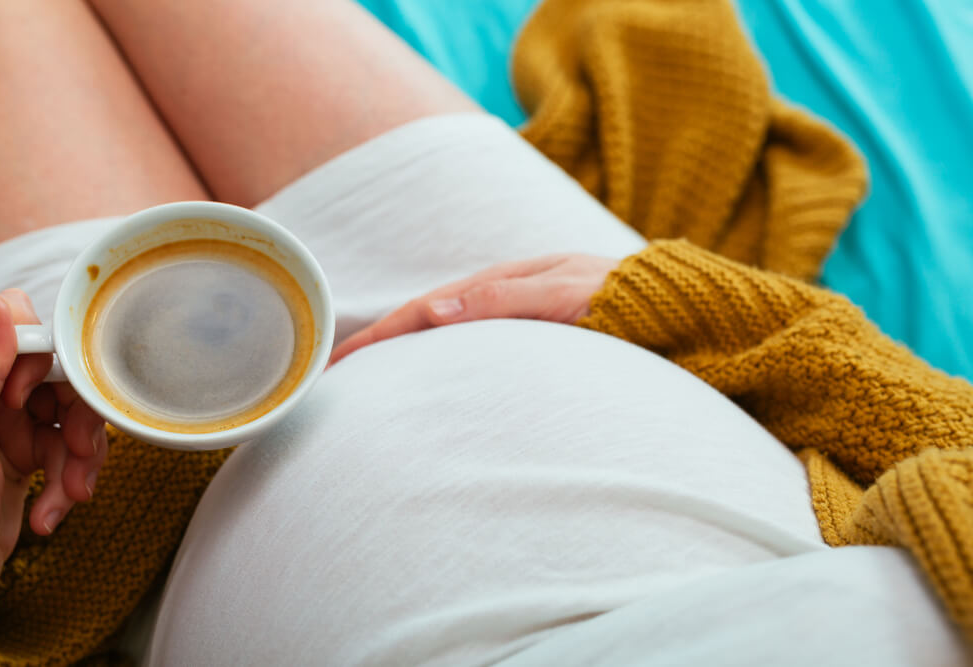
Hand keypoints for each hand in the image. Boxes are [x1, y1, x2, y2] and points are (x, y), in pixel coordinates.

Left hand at [0, 291, 106, 600]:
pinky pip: (67, 452)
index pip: (20, 335)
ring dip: (78, 459)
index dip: (45, 362)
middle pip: (57, 378)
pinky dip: (69, 481)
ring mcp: (6, 429)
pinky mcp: (24, 458)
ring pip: (70, 417)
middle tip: (80, 451)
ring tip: (68, 494)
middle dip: (76, 419)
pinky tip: (51, 510)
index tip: (37, 399)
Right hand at [330, 254, 618, 363]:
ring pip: (448, 335)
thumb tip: (435, 312)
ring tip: (371, 378)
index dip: (381, 333)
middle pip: (428, 319)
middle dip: (382, 343)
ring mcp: (518, 318)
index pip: (426, 308)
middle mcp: (505, 297)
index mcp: (506, 281)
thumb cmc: (629, 300)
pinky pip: (474, 349)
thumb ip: (507, 298)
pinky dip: (442, 360)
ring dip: (407, 351)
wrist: (683, 312)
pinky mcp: (535, 340)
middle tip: (338, 372)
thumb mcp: (568, 293)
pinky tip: (433, 379)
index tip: (340, 359)